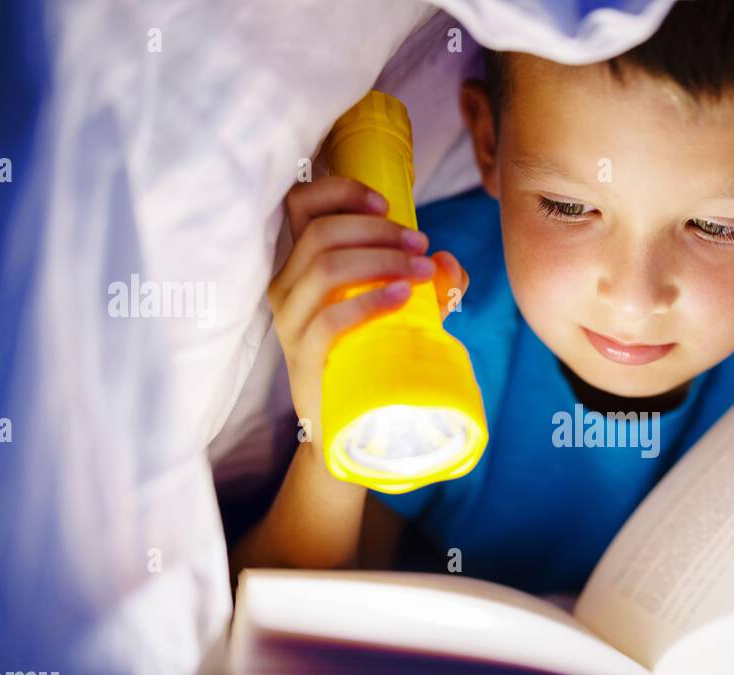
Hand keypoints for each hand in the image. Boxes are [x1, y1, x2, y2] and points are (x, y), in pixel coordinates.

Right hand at [267, 176, 469, 456]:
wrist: (352, 423)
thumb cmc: (374, 356)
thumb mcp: (405, 312)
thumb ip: (432, 284)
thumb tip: (448, 259)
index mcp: (300, 266)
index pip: (299, 205)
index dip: (339, 192)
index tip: (385, 205)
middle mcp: (286, 287)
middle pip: (320, 233)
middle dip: (377, 231)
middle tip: (421, 246)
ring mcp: (290, 323)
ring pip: (324, 268)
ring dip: (380, 260)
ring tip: (421, 272)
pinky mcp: (303, 357)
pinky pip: (329, 318)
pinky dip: (369, 300)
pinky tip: (404, 297)